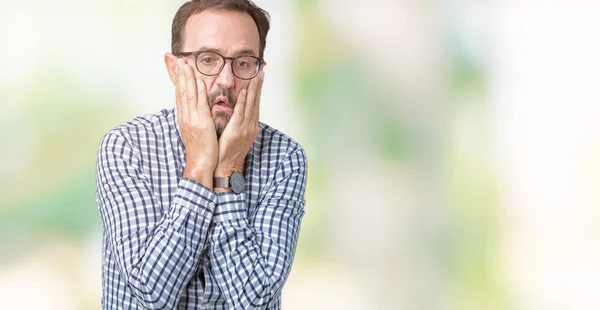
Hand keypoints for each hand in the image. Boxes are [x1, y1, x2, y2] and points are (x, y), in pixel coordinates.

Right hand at [176, 58, 217, 186]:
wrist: (200, 162)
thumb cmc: (200, 147)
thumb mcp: (195, 129)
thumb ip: (194, 117)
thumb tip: (194, 108)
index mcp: (185, 117)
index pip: (180, 94)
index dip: (179, 80)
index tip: (178, 67)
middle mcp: (186, 116)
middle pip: (181, 91)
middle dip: (180, 75)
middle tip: (179, 60)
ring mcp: (192, 119)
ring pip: (188, 95)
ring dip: (187, 78)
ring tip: (186, 64)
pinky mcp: (201, 123)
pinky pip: (199, 104)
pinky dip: (198, 92)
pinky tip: (199, 81)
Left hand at [214, 71, 263, 179]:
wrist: (227, 166)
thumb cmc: (228, 151)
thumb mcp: (236, 134)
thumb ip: (237, 122)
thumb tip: (236, 111)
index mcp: (250, 125)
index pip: (255, 104)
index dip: (257, 91)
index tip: (259, 78)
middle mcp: (251, 125)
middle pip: (255, 102)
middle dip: (258, 87)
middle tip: (261, 72)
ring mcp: (245, 128)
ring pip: (250, 106)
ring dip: (253, 90)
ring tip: (256, 77)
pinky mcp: (237, 131)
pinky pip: (240, 114)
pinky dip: (243, 102)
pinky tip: (244, 92)